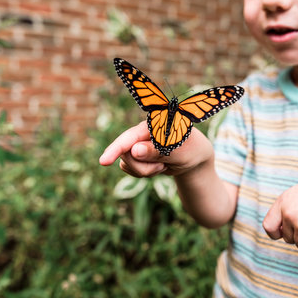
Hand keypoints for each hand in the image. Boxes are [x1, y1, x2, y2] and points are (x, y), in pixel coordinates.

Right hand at [99, 121, 213, 177]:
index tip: (104, 162)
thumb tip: (134, 150)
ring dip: (146, 171)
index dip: (116, 149)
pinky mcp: (133, 153)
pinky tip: (157, 166)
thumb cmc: (190, 150)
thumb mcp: (179, 152)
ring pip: (126, 164)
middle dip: (144, 167)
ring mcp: (135, 142)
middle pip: (126, 155)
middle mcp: (140, 131)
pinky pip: (128, 169)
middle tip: (163, 167)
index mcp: (153, 124)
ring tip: (163, 165)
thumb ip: (157, 151)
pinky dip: (144, 173)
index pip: (131, 137)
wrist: (193, 157)